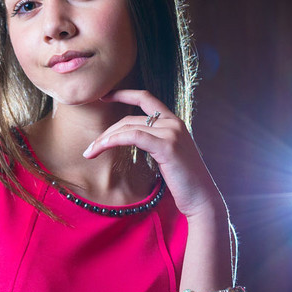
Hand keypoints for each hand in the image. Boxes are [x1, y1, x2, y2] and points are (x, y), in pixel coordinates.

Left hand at [81, 89, 224, 221]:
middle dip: (106, 132)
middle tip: (90, 148)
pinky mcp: (167, 146)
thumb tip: (129, 138)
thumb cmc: (182, 181)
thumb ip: (153, 142)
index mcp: (174, 122)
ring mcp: (171, 132)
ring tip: (89, 153)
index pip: (146, 98)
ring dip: (104, 140)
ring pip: (128, 127)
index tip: (104, 95)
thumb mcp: (167, 155)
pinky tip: (102, 147)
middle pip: (129, 119)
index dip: (123, 93)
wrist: (201, 198)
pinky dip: (114, 140)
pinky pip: (133, 136)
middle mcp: (173, 122)